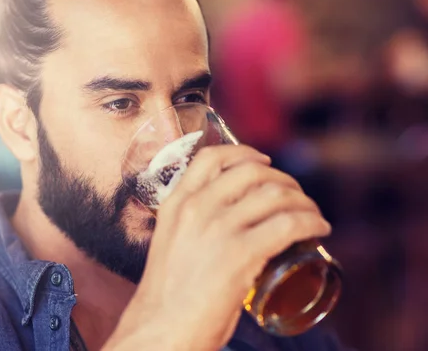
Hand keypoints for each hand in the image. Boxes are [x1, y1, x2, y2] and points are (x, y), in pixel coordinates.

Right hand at [105, 145, 330, 350]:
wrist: (161, 328)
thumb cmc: (167, 296)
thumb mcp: (171, 243)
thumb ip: (193, 225)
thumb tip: (228, 222)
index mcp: (176, 203)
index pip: (211, 157)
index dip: (245, 152)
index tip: (263, 160)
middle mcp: (196, 208)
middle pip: (252, 170)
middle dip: (282, 178)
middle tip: (294, 194)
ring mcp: (218, 228)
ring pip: (275, 194)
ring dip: (303, 199)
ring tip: (311, 212)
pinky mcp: (241, 253)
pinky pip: (289, 223)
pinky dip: (312, 221)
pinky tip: (319, 227)